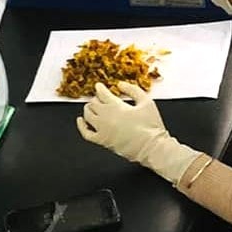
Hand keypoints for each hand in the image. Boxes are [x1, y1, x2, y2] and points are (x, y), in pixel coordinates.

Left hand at [77, 82, 200, 184]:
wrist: (151, 147)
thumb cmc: (151, 126)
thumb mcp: (146, 102)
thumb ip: (133, 90)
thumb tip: (120, 85)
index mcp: (116, 106)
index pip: (102, 93)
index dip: (100, 88)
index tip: (99, 86)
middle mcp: (105, 117)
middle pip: (93, 103)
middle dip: (96, 98)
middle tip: (100, 98)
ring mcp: (102, 129)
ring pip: (87, 115)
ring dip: (89, 108)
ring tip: (92, 106)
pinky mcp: (102, 141)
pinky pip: (86, 133)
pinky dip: (81, 126)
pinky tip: (80, 121)